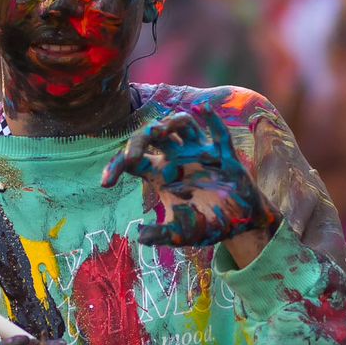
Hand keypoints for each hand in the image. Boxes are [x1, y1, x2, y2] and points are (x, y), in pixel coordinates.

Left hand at [101, 109, 276, 248]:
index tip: (105, 183)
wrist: (240, 223)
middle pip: (152, 136)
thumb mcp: (181, 233)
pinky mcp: (224, 154)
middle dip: (139, 141)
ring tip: (160, 130)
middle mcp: (177, 157)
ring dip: (171, 123)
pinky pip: (219, 133)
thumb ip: (162, 234)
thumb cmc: (207, 223)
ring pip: (182, 125)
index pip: (132, 161)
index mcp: (160, 173)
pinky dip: (212, 120)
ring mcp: (200, 152)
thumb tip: (140, 236)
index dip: (116, 167)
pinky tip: (203, 108)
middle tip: (130, 158)